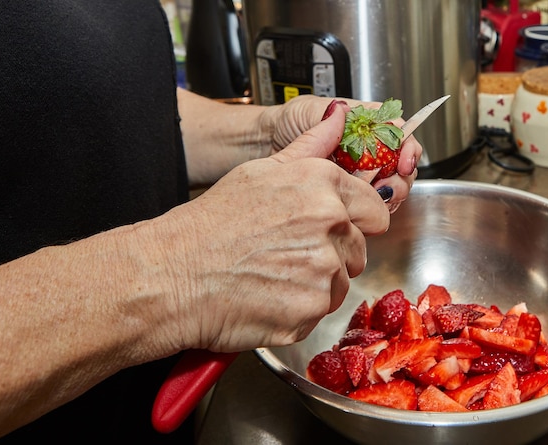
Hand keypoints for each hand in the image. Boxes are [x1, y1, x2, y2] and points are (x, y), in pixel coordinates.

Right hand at [146, 103, 389, 353]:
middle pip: (358, 249)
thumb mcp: (260, 172)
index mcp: (321, 185)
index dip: (358, 222)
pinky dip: (300, 310)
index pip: (375, 210)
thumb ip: (310, 145)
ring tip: (274, 276)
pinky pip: (321, 312)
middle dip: (333, 254)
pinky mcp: (312, 309)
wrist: (172, 275)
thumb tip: (338, 117)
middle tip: (288, 255)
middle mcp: (329, 223)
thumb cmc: (210, 225)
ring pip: (341, 283)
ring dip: (316, 284)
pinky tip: (269, 297)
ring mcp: (323, 270)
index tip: (336, 231)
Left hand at [263, 95, 422, 211]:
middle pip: (402, 165)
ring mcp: (360, 172)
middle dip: (401, 178)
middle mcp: (367, 148)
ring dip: (391, 195)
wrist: (266, 145)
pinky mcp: (350, 193)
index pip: (400, 134)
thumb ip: (329, 114)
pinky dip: (375, 209)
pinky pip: (372, 204)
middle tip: (388, 188)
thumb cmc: (287, 123)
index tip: (403, 162)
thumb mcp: (307, 112)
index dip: (408, 149)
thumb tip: (344, 112)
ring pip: (391, 187)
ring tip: (378, 198)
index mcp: (365, 125)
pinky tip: (367, 209)